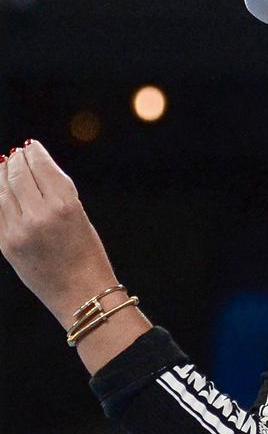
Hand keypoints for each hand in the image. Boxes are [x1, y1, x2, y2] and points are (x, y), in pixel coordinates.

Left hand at [0, 140, 118, 325]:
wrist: (81, 293)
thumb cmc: (87, 254)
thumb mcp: (79, 217)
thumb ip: (56, 195)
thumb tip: (32, 172)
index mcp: (66, 206)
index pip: (42, 168)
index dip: (34, 154)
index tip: (30, 146)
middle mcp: (41, 215)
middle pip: (19, 176)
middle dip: (16, 161)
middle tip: (16, 154)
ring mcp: (20, 230)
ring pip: (2, 191)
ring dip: (2, 175)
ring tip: (3, 166)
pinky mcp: (7, 244)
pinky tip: (0, 189)